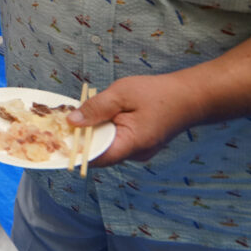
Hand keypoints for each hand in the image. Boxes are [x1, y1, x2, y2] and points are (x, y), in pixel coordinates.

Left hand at [68, 72, 206, 166]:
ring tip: (82, 113)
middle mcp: (135, 154)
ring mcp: (139, 151)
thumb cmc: (158, 93)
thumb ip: (96, 108)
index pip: (96, 157)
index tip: (58, 136)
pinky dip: (107, 129)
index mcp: (131, 145)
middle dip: (82, 137)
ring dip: (95, 131)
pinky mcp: (141, 143)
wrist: (192, 96)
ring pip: (108, 145)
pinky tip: (101, 114)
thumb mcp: (121, 94)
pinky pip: (118, 140)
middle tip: (64, 120)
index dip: (76, 148)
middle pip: (100, 152)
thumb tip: (72, 121)